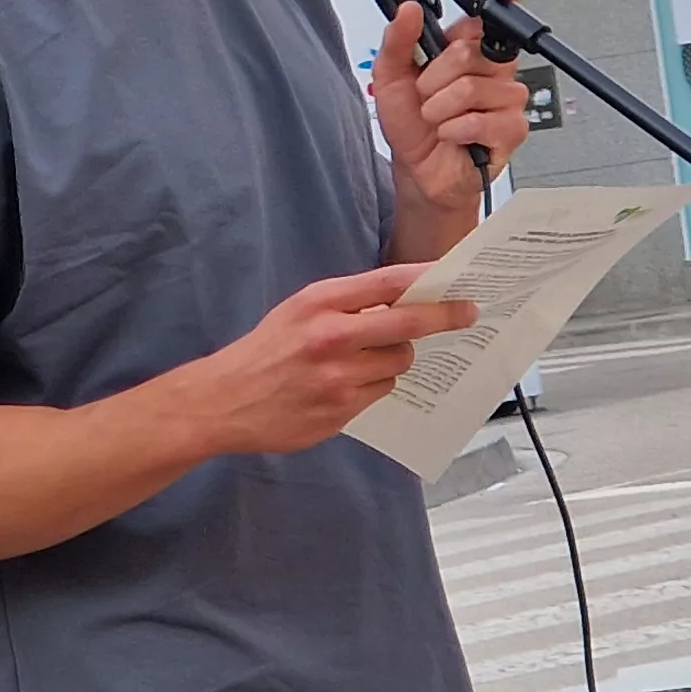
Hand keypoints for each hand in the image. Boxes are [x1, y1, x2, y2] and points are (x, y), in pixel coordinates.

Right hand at [158, 263, 477, 457]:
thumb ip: (347, 304)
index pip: (388, 282)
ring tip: (364, 362)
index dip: (430, 280)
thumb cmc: (266, 350)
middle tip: (466, 315)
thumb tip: (404, 302)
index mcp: (319, 303)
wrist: (224, 400)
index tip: (459, 280)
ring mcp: (338, 378)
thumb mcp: (298, 311)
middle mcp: (331, 338)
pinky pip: (380, 392)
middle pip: (408, 326)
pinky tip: (344, 387)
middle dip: (444, 318)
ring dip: (393, 360)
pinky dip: (372, 387)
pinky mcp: (341, 412)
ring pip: (397, 363)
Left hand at [372, 0, 530, 215]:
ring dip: (439, 109)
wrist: (418, 169)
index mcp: (471, 47)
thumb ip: (397, 40)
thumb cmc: (412, 123)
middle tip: (428, 96)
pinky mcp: (512, 129)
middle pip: (469, 51)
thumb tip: (407, 9)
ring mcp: (507, 98)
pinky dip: (453, 130)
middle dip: (434, 79)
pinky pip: (480, 120)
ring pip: (470, 88)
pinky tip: (452, 136)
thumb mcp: (390, 77)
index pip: (495, 12)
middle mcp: (494, 69)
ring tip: (438, 120)